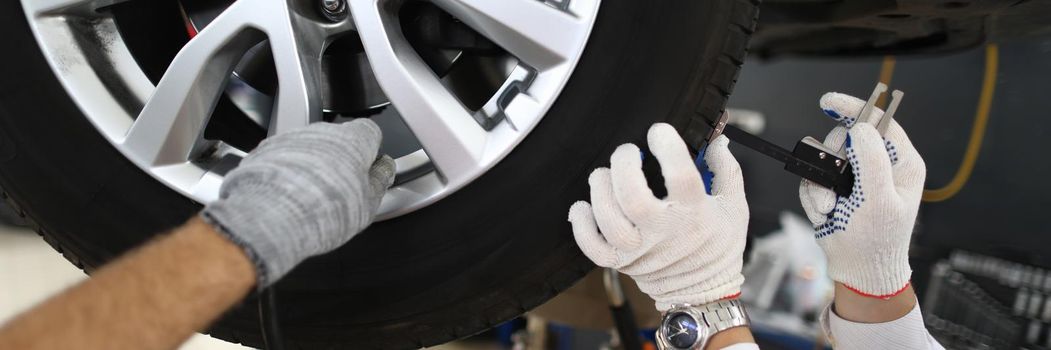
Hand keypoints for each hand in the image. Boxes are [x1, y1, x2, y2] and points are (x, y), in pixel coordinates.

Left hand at [202, 119, 394, 287]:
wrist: (270, 216)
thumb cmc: (323, 210)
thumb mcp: (368, 204)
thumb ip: (380, 180)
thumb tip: (385, 169)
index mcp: (354, 140)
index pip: (370, 132)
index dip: (371, 150)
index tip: (368, 168)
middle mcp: (322, 133)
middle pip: (338, 140)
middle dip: (340, 159)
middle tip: (341, 190)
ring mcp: (292, 138)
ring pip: (310, 148)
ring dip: (313, 165)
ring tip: (312, 198)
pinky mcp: (265, 150)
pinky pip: (284, 157)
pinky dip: (288, 171)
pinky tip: (289, 196)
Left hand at [567, 123, 747, 310]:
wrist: (704, 293)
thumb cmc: (718, 245)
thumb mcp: (735, 206)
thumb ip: (726, 170)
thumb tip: (717, 139)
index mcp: (694, 214)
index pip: (681, 176)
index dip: (668, 147)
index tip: (659, 132)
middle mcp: (664, 232)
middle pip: (632, 197)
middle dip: (624, 165)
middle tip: (627, 152)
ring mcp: (639, 250)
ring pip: (608, 219)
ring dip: (600, 188)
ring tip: (604, 175)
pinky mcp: (620, 263)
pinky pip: (591, 246)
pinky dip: (581, 225)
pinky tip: (584, 206)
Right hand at [800, 92, 925, 297]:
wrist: (858, 269)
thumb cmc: (878, 240)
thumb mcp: (880, 199)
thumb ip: (871, 160)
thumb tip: (860, 127)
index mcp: (901, 163)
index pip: (879, 122)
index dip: (854, 108)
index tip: (829, 102)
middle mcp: (878, 165)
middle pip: (844, 138)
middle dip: (832, 161)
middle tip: (837, 184)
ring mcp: (854, 177)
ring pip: (822, 159)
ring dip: (821, 185)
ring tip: (833, 207)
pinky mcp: (834, 188)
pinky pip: (811, 178)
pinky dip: (814, 197)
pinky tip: (829, 213)